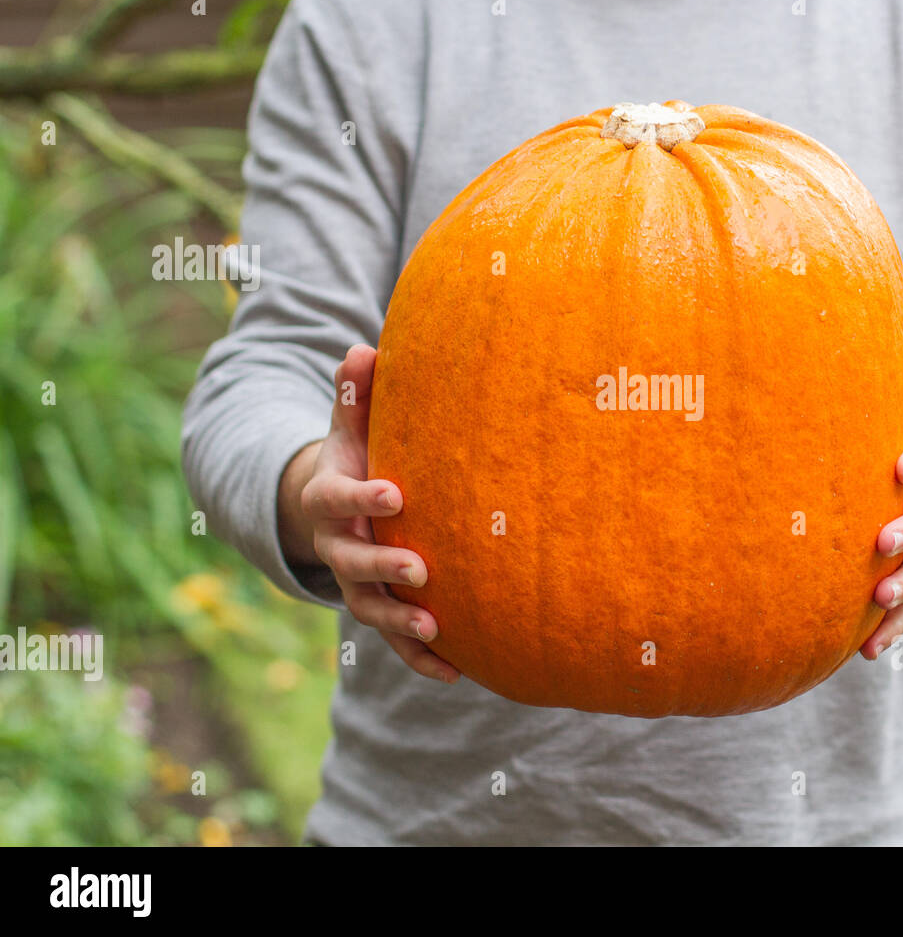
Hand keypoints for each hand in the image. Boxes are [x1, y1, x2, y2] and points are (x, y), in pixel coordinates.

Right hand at [278, 344, 459, 682]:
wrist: (332, 503)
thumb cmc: (356, 453)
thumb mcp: (352, 422)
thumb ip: (356, 393)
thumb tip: (364, 349)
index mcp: (328, 497)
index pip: (337, 499)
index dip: (361, 498)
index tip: (395, 493)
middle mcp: (336, 545)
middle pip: (352, 563)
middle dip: (383, 567)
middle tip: (420, 570)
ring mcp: (355, 582)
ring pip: (370, 609)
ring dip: (400, 622)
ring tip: (434, 627)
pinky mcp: (378, 607)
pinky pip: (395, 640)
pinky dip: (421, 657)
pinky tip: (458, 670)